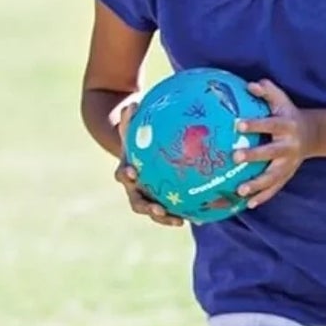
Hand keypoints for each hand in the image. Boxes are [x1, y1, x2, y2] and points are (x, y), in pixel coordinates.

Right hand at [114, 101, 185, 227]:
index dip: (127, 175)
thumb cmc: (139, 138)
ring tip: (180, 221)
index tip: (134, 173)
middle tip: (158, 210)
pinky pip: (174, 210)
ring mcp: (149, 198)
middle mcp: (136, 189)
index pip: (123, 175)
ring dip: (166, 218)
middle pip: (138, 203)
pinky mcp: (163, 202)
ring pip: (155, 212)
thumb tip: (131, 104)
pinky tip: (202, 218)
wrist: (140, 154)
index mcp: (128, 171)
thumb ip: (132, 119)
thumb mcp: (134, 127)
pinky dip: (186, 215)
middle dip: (148, 208)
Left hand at [235, 79, 313, 208]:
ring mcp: (289, 164)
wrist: (312, 135)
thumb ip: (267, 91)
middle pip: (272, 152)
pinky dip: (263, 197)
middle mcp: (290, 146)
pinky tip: (249, 205)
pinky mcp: (287, 176)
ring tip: (240, 191)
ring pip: (273, 176)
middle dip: (254, 155)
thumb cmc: (287, 114)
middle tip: (235, 157)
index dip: (256, 125)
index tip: (238, 124)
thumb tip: (249, 85)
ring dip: (257, 184)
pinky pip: (275, 188)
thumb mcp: (281, 100)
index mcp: (287, 126)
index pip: (271, 124)